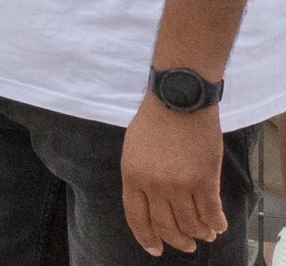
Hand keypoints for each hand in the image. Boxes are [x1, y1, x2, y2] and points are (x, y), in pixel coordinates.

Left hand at [124, 96, 229, 255]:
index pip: (137, 217)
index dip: (147, 237)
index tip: (156, 250)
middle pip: (166, 225)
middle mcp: (154, 185)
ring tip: (205, 235)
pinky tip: (219, 225)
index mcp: (132, 177)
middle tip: (187, 246)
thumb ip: (139, 178)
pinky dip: (217, 223)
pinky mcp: (204, 181)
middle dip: (178, 241)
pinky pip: (211, 212)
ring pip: (191, 223)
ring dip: (200, 233)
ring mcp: (180, 184)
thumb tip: (150, 205)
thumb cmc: (154, 123)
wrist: (178, 101)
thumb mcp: (133, 151)